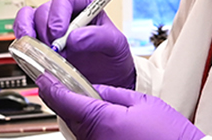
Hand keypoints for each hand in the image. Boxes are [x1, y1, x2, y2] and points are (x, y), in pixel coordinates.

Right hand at [15, 0, 136, 88]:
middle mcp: (63, 16)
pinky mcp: (39, 45)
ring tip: (40, 52)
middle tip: (55, 49)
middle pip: (43, 11)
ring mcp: (48, 30)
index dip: (58, 14)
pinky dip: (22, 43)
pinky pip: (22, 35)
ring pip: (28, 20)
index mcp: (83, 8)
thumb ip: (98, 37)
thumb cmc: (112, 57)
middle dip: (45, 30)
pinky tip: (29, 54)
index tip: (59, 32)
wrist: (107, 81)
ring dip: (30, 35)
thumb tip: (74, 38)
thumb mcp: (115, 44)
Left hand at [37, 73, 204, 139]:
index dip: (50, 86)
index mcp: (101, 120)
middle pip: (67, 115)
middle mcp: (93, 139)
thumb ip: (112, 93)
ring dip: (82, 116)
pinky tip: (109, 123)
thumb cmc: (169, 135)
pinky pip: (89, 138)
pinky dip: (92, 129)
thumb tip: (94, 89)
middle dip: (68, 100)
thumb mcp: (143, 103)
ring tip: (103, 108)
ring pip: (78, 129)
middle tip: (72, 86)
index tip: (43, 77)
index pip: (63, 100)